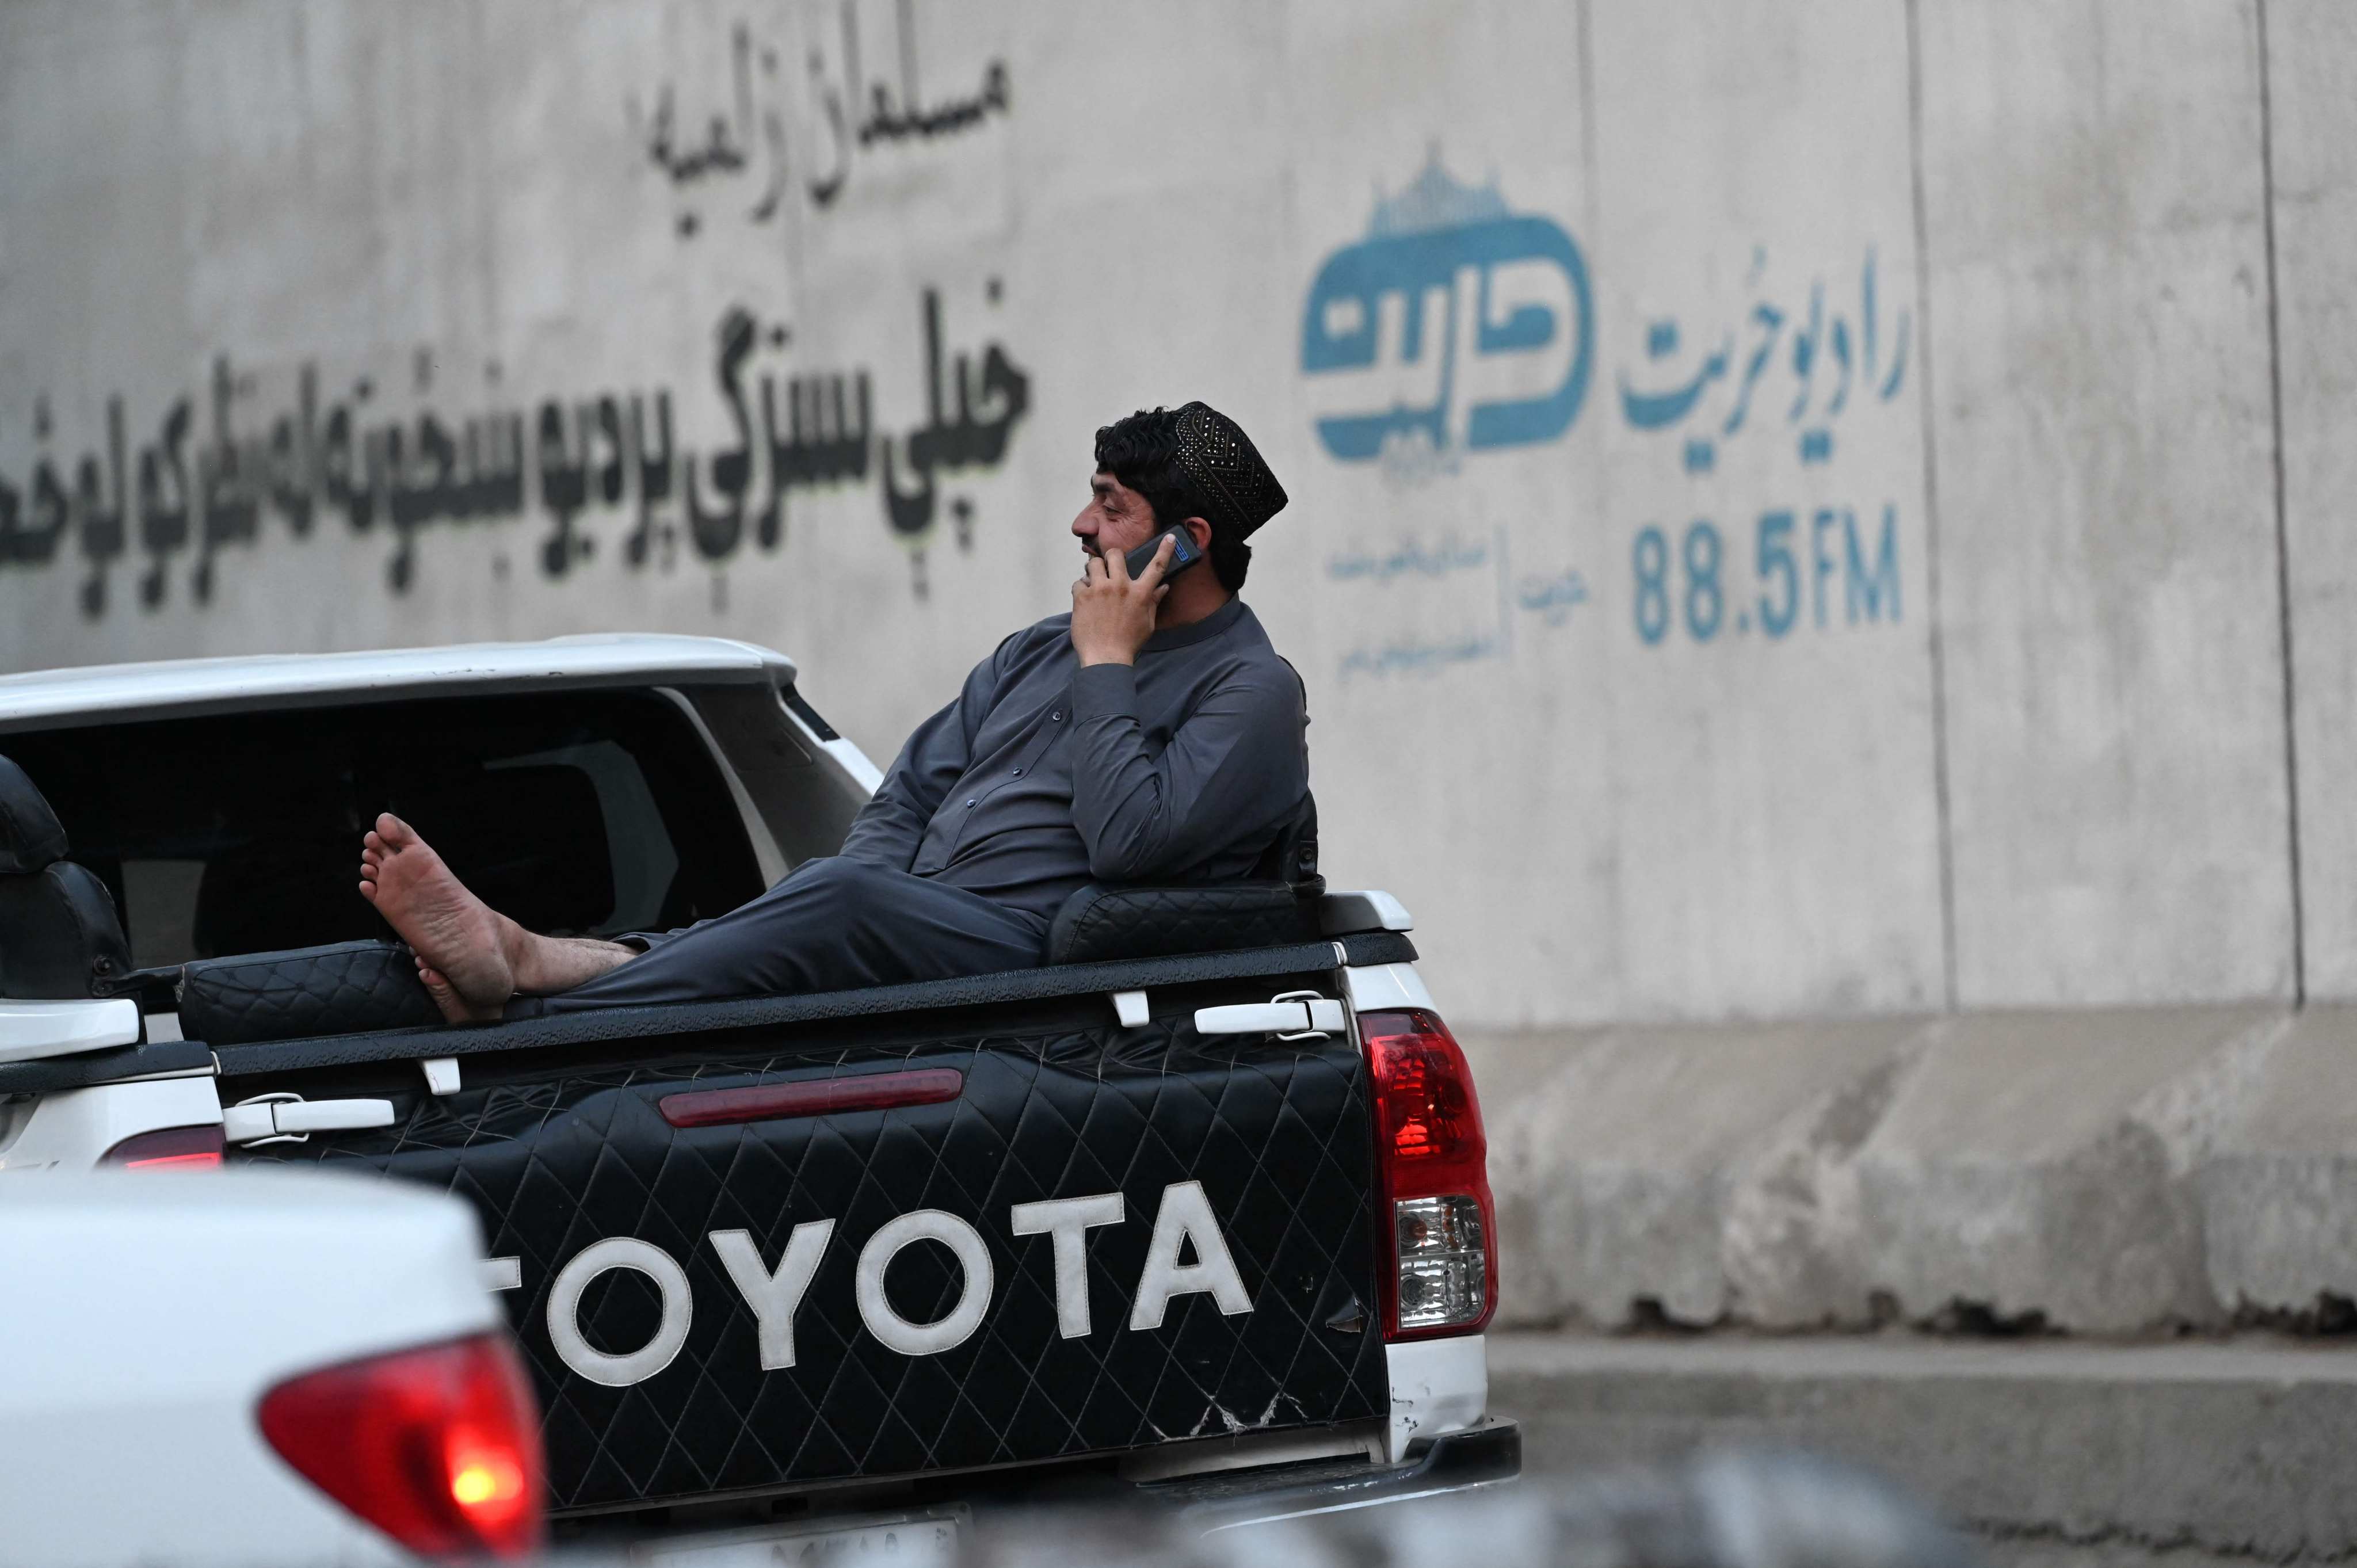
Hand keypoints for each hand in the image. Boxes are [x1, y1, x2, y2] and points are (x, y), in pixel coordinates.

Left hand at [1070, 534, 1172, 666]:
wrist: (1105, 658)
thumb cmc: (1127, 643)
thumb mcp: (1147, 624)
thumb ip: (1153, 602)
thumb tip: (1163, 587)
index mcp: (1140, 593)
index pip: (1156, 567)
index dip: (1165, 550)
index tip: (1169, 538)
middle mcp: (1120, 587)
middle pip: (1115, 554)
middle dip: (1111, 558)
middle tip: (1109, 567)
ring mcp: (1099, 590)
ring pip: (1093, 563)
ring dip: (1094, 570)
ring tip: (1094, 582)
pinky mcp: (1082, 597)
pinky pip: (1078, 582)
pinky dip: (1081, 589)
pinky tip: (1084, 600)